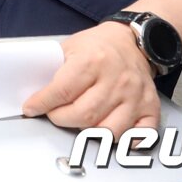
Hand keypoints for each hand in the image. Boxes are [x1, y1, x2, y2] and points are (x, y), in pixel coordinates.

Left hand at [22, 22, 160, 137]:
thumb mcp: (70, 47)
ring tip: (78, 122)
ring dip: (88, 132)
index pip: (62, 91)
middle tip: (54, 114)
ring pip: (108, 130)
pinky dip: (124, 140)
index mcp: (93, 61)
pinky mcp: (150, 106)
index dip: (42, 103)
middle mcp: (116, 79)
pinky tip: (110, 133)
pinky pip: (140, 134)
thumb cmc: (99, 46)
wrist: (133, 41)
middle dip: (61, 119)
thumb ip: (54, 69)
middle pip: (83, 115)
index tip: (31, 108)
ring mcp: (135, 95)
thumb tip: (34, 93)